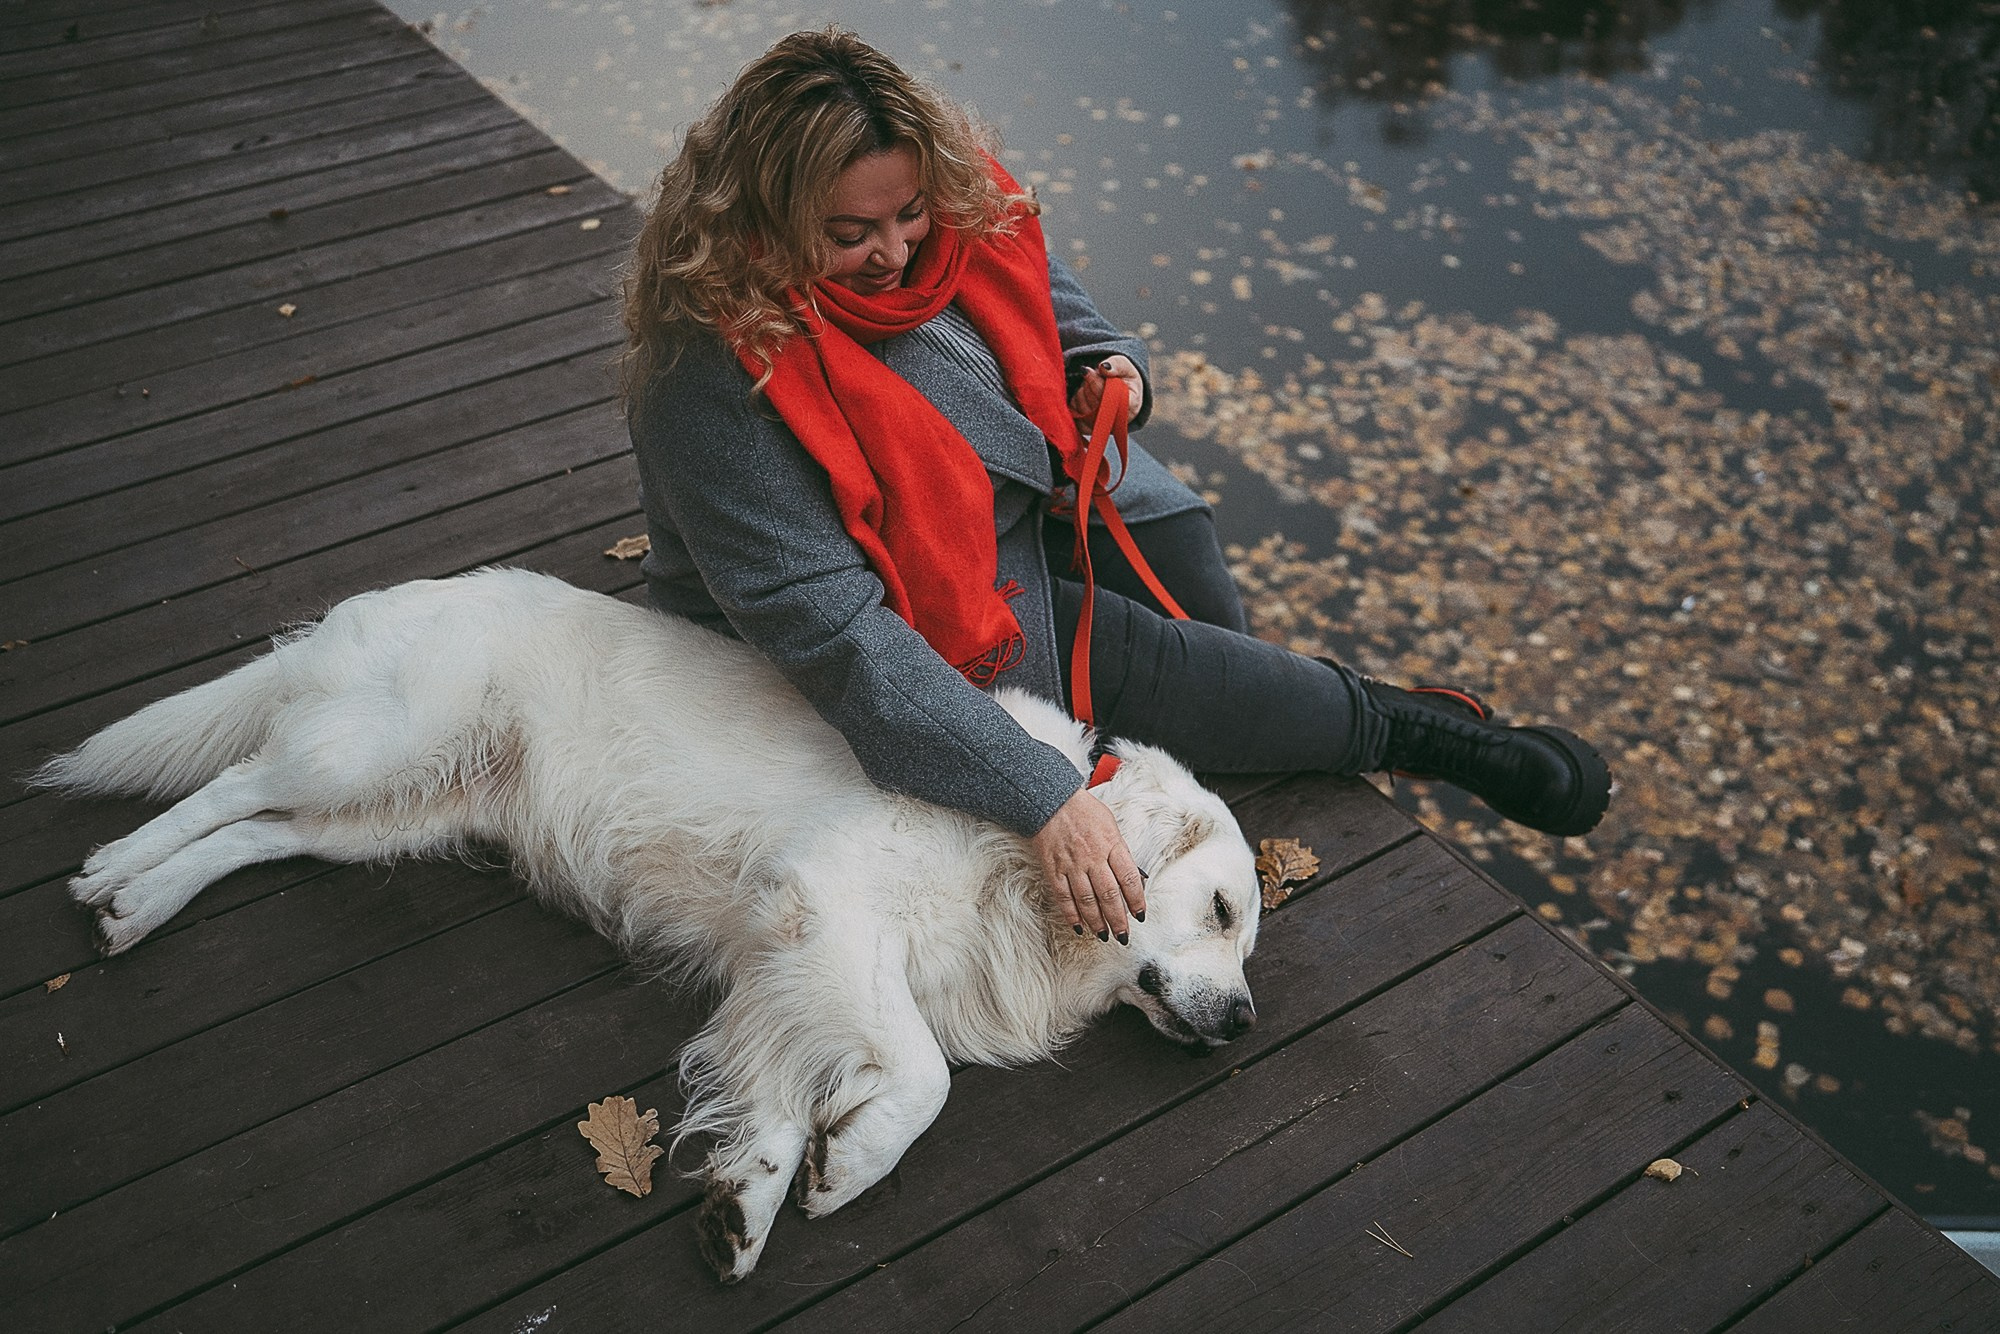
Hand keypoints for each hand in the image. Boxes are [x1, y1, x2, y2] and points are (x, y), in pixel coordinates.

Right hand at [1031, 786, 1146, 940]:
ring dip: (1096, 921)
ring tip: (1103, 935)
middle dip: (1118, 919)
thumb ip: (1121, 851)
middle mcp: (1093, 857)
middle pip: (1109, 895)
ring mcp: (1072, 864)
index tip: (1140, 915)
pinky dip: (1071, 914)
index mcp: (1111, 844)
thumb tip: (1134, 878)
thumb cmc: (1084, 811)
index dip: (1136, 900)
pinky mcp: (1053, 869)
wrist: (1051, 801)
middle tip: (1123, 935)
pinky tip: (1078, 926)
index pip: (1129, 879)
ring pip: (1086, 900)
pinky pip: (1063, 896)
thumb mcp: (1111, 825)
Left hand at [1069, 354, 1142, 427]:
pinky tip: (1081, 395)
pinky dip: (1074, 404)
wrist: (1121, 389)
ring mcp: (1103, 427)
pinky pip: (1076, 419)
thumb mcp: (1123, 365)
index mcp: (1132, 404)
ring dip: (1081, 393)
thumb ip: (1115, 364)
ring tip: (1088, 385)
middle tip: (1091, 374)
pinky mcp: (1090, 429)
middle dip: (1089, 385)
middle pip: (1095, 405)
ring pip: (1083, 412)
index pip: (1112, 399)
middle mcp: (1118, 420)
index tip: (1095, 371)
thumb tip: (1103, 367)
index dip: (1099, 385)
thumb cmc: (1124, 377)